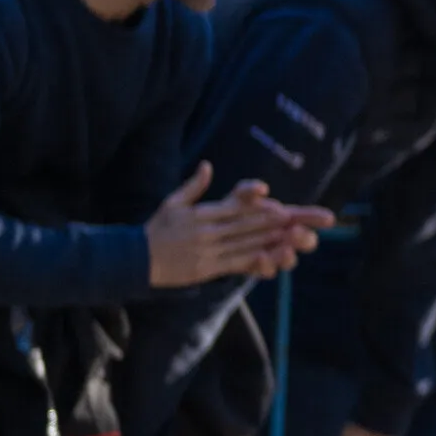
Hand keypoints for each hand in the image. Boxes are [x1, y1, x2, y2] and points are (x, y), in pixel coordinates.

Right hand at [143, 161, 333, 286]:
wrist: (136, 259)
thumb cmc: (156, 229)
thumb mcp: (172, 202)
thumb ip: (193, 186)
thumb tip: (207, 166)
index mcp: (202, 214)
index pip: (235, 209)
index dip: (259, 209)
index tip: (280, 207)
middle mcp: (208, 231)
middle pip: (246, 227)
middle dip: (273, 225)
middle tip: (299, 223)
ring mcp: (208, 251)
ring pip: (244, 246)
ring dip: (270, 243)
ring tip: (293, 241)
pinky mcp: (206, 269)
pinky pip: (233, 265)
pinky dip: (252, 263)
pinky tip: (270, 262)